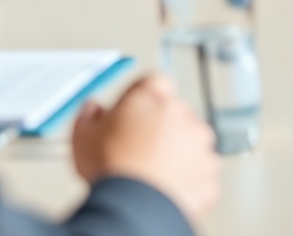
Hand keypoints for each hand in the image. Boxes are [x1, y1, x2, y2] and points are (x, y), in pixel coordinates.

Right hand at [73, 73, 220, 219]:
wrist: (133, 208)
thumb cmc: (111, 169)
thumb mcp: (83, 136)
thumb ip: (89, 115)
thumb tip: (92, 110)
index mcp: (153, 92)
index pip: (150, 85)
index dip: (137, 103)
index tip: (127, 119)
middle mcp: (181, 110)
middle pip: (171, 113)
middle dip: (158, 129)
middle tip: (136, 152)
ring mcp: (199, 141)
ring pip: (188, 142)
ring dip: (175, 154)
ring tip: (150, 175)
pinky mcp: (208, 171)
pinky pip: (199, 172)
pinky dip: (187, 180)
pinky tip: (165, 189)